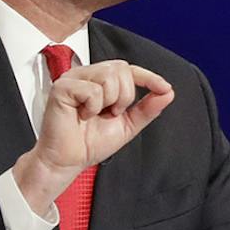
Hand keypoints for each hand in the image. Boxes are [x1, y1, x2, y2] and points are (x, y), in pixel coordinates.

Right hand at [15, 60, 175, 213]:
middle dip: (125, 96)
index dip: (148, 76)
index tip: (164, 88)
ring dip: (110, 101)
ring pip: (109, 76)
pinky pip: (92, 90)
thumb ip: (147, 108)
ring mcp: (72, 79)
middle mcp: (85, 75)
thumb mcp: (128, 124)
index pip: (128, 68)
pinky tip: (82, 115)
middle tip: (111, 113)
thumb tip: (168, 92)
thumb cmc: (90, 143)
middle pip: (121, 68)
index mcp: (99, 80)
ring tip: (96, 114)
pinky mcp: (61, 88)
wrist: (68, 161)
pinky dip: (93, 106)